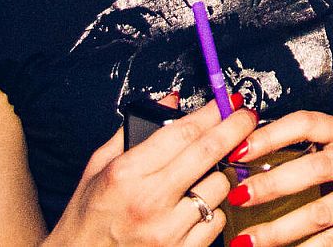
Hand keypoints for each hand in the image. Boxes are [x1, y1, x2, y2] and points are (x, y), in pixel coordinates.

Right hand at [46, 98, 254, 246]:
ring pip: (219, 186)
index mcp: (126, 174)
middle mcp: (148, 201)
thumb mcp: (97, 170)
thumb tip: (170, 102)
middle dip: (235, 128)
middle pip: (209, 152)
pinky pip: (217, 220)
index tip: (227, 102)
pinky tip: (198, 207)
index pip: (182, 132)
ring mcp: (167, 230)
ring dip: (221, 174)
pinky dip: (214, 209)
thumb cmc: (86, 220)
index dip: (212, 112)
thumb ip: (133, 132)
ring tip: (206, 175)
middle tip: (246, 117)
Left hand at [218, 111, 332, 246]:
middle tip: (238, 197)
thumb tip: (239, 159)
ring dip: (279, 229)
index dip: (271, 135)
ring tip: (247, 241)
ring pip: (320, 212)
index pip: (306, 124)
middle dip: (271, 185)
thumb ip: (295, 150)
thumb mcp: (329, 148)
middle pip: (315, 168)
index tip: (238, 151)